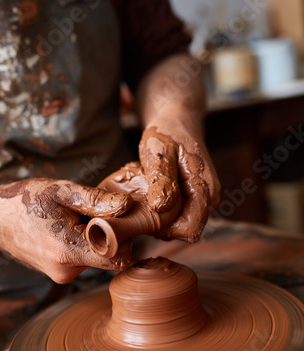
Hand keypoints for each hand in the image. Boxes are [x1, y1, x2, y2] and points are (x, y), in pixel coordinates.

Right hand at [0, 178, 132, 282]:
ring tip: (78, 217)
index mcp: (67, 250)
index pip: (118, 257)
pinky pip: (85, 258)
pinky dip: (86, 242)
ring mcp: (62, 275)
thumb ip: (95, 200)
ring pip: (98, 257)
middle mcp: (66, 270)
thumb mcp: (62, 191)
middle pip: (110, 257)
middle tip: (98, 211)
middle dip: (112, 234)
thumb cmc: (26, 201)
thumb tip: (127, 206)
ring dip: (97, 237)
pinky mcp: (60, 273)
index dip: (126, 236)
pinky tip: (71, 226)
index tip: (120, 215)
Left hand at [139, 118, 220, 242]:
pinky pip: (180, 212)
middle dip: (161, 223)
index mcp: (204, 188)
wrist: (179, 119)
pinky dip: (164, 207)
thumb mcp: (159, 149)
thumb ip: (161, 178)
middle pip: (185, 230)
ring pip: (181, 222)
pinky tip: (152, 190)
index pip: (189, 230)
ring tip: (146, 191)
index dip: (165, 229)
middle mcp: (209, 197)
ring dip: (161, 215)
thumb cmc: (167, 131)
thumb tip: (161, 208)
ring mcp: (203, 196)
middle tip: (140, 200)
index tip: (145, 212)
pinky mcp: (195, 195)